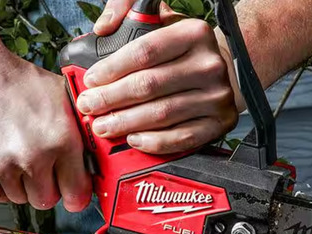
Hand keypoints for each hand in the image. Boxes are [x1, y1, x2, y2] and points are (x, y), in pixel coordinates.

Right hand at [0, 49, 90, 211]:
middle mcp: (34, 156)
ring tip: (16, 158)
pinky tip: (0, 161)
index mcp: (61, 139)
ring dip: (21, 185)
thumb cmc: (15, 79)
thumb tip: (96, 154)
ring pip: (21, 199)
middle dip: (46, 188)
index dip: (75, 194)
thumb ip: (81, 128)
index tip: (71, 193)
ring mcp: (4, 165)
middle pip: (47, 200)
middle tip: (40, 169)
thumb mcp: (62, 96)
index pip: (77, 193)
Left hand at [75, 1, 237, 153]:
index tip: (91, 80)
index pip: (144, 52)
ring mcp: (218, 95)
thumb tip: (103, 27)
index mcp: (193, 33)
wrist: (220, 70)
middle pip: (149, 85)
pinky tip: (134, 139)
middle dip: (112, 98)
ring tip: (104, 125)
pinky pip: (182, 137)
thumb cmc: (181, 49)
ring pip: (162, 114)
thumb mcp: (160, 21)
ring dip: (126, 123)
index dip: (112, 68)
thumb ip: (129, 12)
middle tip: (90, 106)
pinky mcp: (222, 121)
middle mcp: (209, 64)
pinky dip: (154, 142)